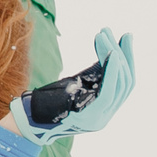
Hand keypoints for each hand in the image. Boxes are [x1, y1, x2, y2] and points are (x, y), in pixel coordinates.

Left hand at [11, 29, 136, 140]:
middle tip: (125, 34)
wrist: (28, 122)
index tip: (126, 38)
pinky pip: (108, 92)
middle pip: (125, 83)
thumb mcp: (72, 86)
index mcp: (101, 111)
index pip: (124, 85)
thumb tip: (105, 51)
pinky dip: (112, 72)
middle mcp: (104, 117)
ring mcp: (99, 119)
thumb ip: (89, 76)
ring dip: (115, 55)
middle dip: (126, 56)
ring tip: (106, 35)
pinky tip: (112, 53)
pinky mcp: (90, 117)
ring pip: (119, 84)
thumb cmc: (45, 102)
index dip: (128, 61)